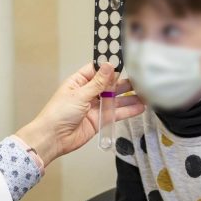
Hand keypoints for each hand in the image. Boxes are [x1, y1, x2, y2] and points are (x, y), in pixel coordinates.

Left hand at [15, 63, 143, 164]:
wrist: (53, 138)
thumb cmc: (59, 113)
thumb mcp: (79, 94)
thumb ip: (98, 83)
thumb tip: (109, 65)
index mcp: (79, 82)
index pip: (97, 70)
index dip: (110, 66)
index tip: (125, 62)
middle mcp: (88, 93)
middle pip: (109, 84)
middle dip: (123, 81)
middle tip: (141, 77)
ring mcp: (95, 106)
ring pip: (115, 99)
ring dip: (129, 96)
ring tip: (146, 92)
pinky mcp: (100, 120)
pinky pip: (116, 113)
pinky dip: (128, 111)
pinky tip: (140, 107)